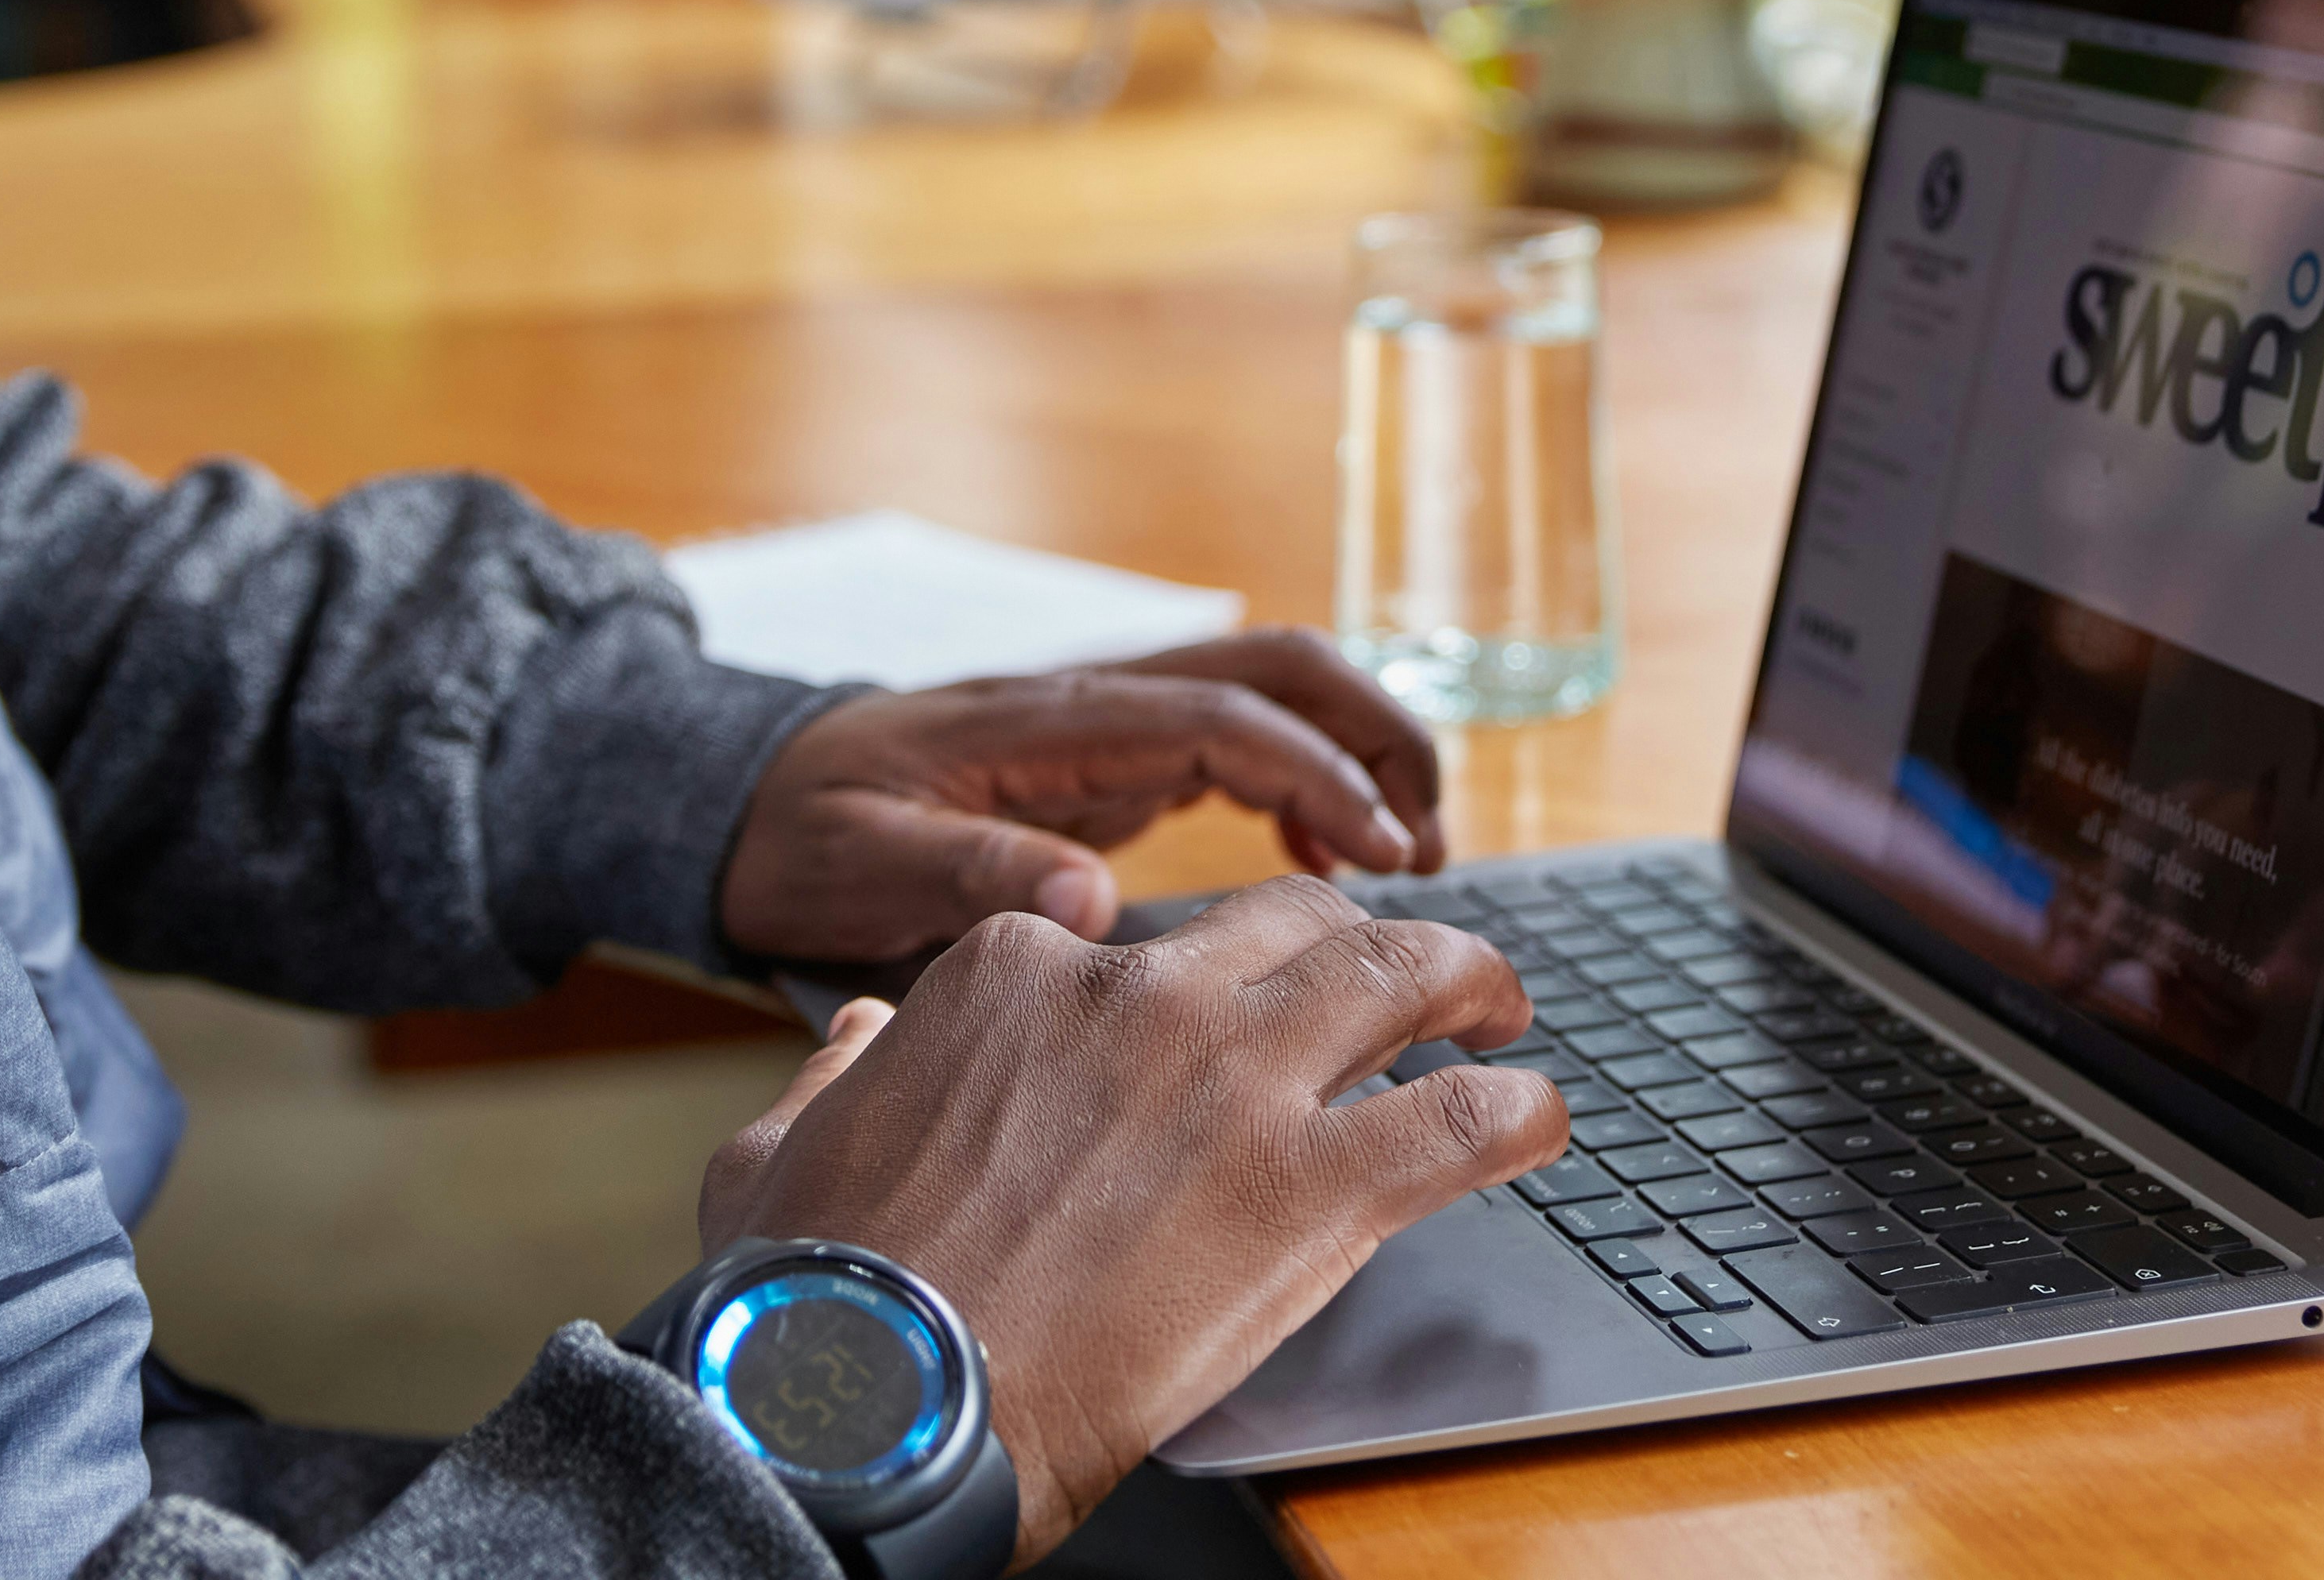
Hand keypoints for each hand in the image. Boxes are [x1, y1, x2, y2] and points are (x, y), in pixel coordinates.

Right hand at [693, 879, 1561, 1558]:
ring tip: (1504, 1005)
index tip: (1210, 1028)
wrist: (883, 1396)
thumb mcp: (782, 1145)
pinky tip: (1542, 1120)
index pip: (1132, 946)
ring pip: (1397, 975)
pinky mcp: (1310, 1189)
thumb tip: (863, 1035)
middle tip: (1405, 978)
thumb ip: (839, 1071)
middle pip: (1292, 927)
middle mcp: (1139, 996)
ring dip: (1469, 977)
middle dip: (1358, 939)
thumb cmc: (817, 1290)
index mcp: (1013, 974)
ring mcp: (1234, 1082)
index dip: (1187, 987)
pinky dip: (1519, 1110)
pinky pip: (1458, 1120)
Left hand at [716, 631, 1450, 965]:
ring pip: (1274, 693)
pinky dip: (1307, 786)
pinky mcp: (1113, 758)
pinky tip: (1325, 864)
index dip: (1318, 775)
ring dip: (1356, 753)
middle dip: (1374, 734)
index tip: (1384, 856)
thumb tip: (1091, 902)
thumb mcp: (865, 867)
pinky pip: (1241, 742)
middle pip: (1280, 667)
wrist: (748, 801)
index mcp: (1054, 719)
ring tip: (1409, 859)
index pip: (1223, 714)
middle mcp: (1099, 701)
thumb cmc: (803, 835)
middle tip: (1430, 847)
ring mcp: (1112, 722)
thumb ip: (973, 874)